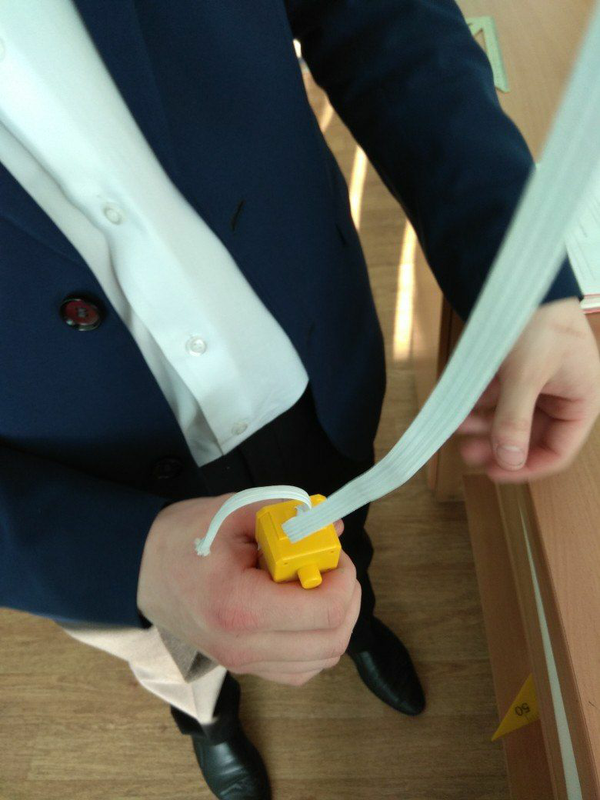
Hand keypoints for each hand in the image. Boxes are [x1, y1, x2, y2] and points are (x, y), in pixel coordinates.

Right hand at [137, 494, 359, 685]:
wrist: (136, 570)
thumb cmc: (181, 538)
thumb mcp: (234, 512)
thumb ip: (287, 515)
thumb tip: (333, 525)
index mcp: (240, 607)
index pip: (325, 612)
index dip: (343, 578)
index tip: (332, 552)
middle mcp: (243, 647)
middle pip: (332, 643)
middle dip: (347, 599)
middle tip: (332, 567)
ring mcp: (242, 663)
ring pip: (321, 661)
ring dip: (335, 622)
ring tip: (319, 584)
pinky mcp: (243, 666)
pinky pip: (299, 668)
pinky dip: (316, 641)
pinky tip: (304, 608)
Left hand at [457, 297, 599, 482]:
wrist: (520, 275)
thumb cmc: (538, 320)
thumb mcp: (525, 376)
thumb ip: (515, 421)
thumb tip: (508, 460)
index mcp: (582, 399)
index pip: (558, 451)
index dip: (526, 466)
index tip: (494, 473)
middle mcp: (564, 394)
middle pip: (530, 435)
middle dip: (498, 444)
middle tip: (467, 453)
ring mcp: (540, 381)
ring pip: (511, 416)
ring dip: (484, 425)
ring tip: (458, 427)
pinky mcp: (519, 368)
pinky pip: (499, 395)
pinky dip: (480, 403)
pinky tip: (459, 405)